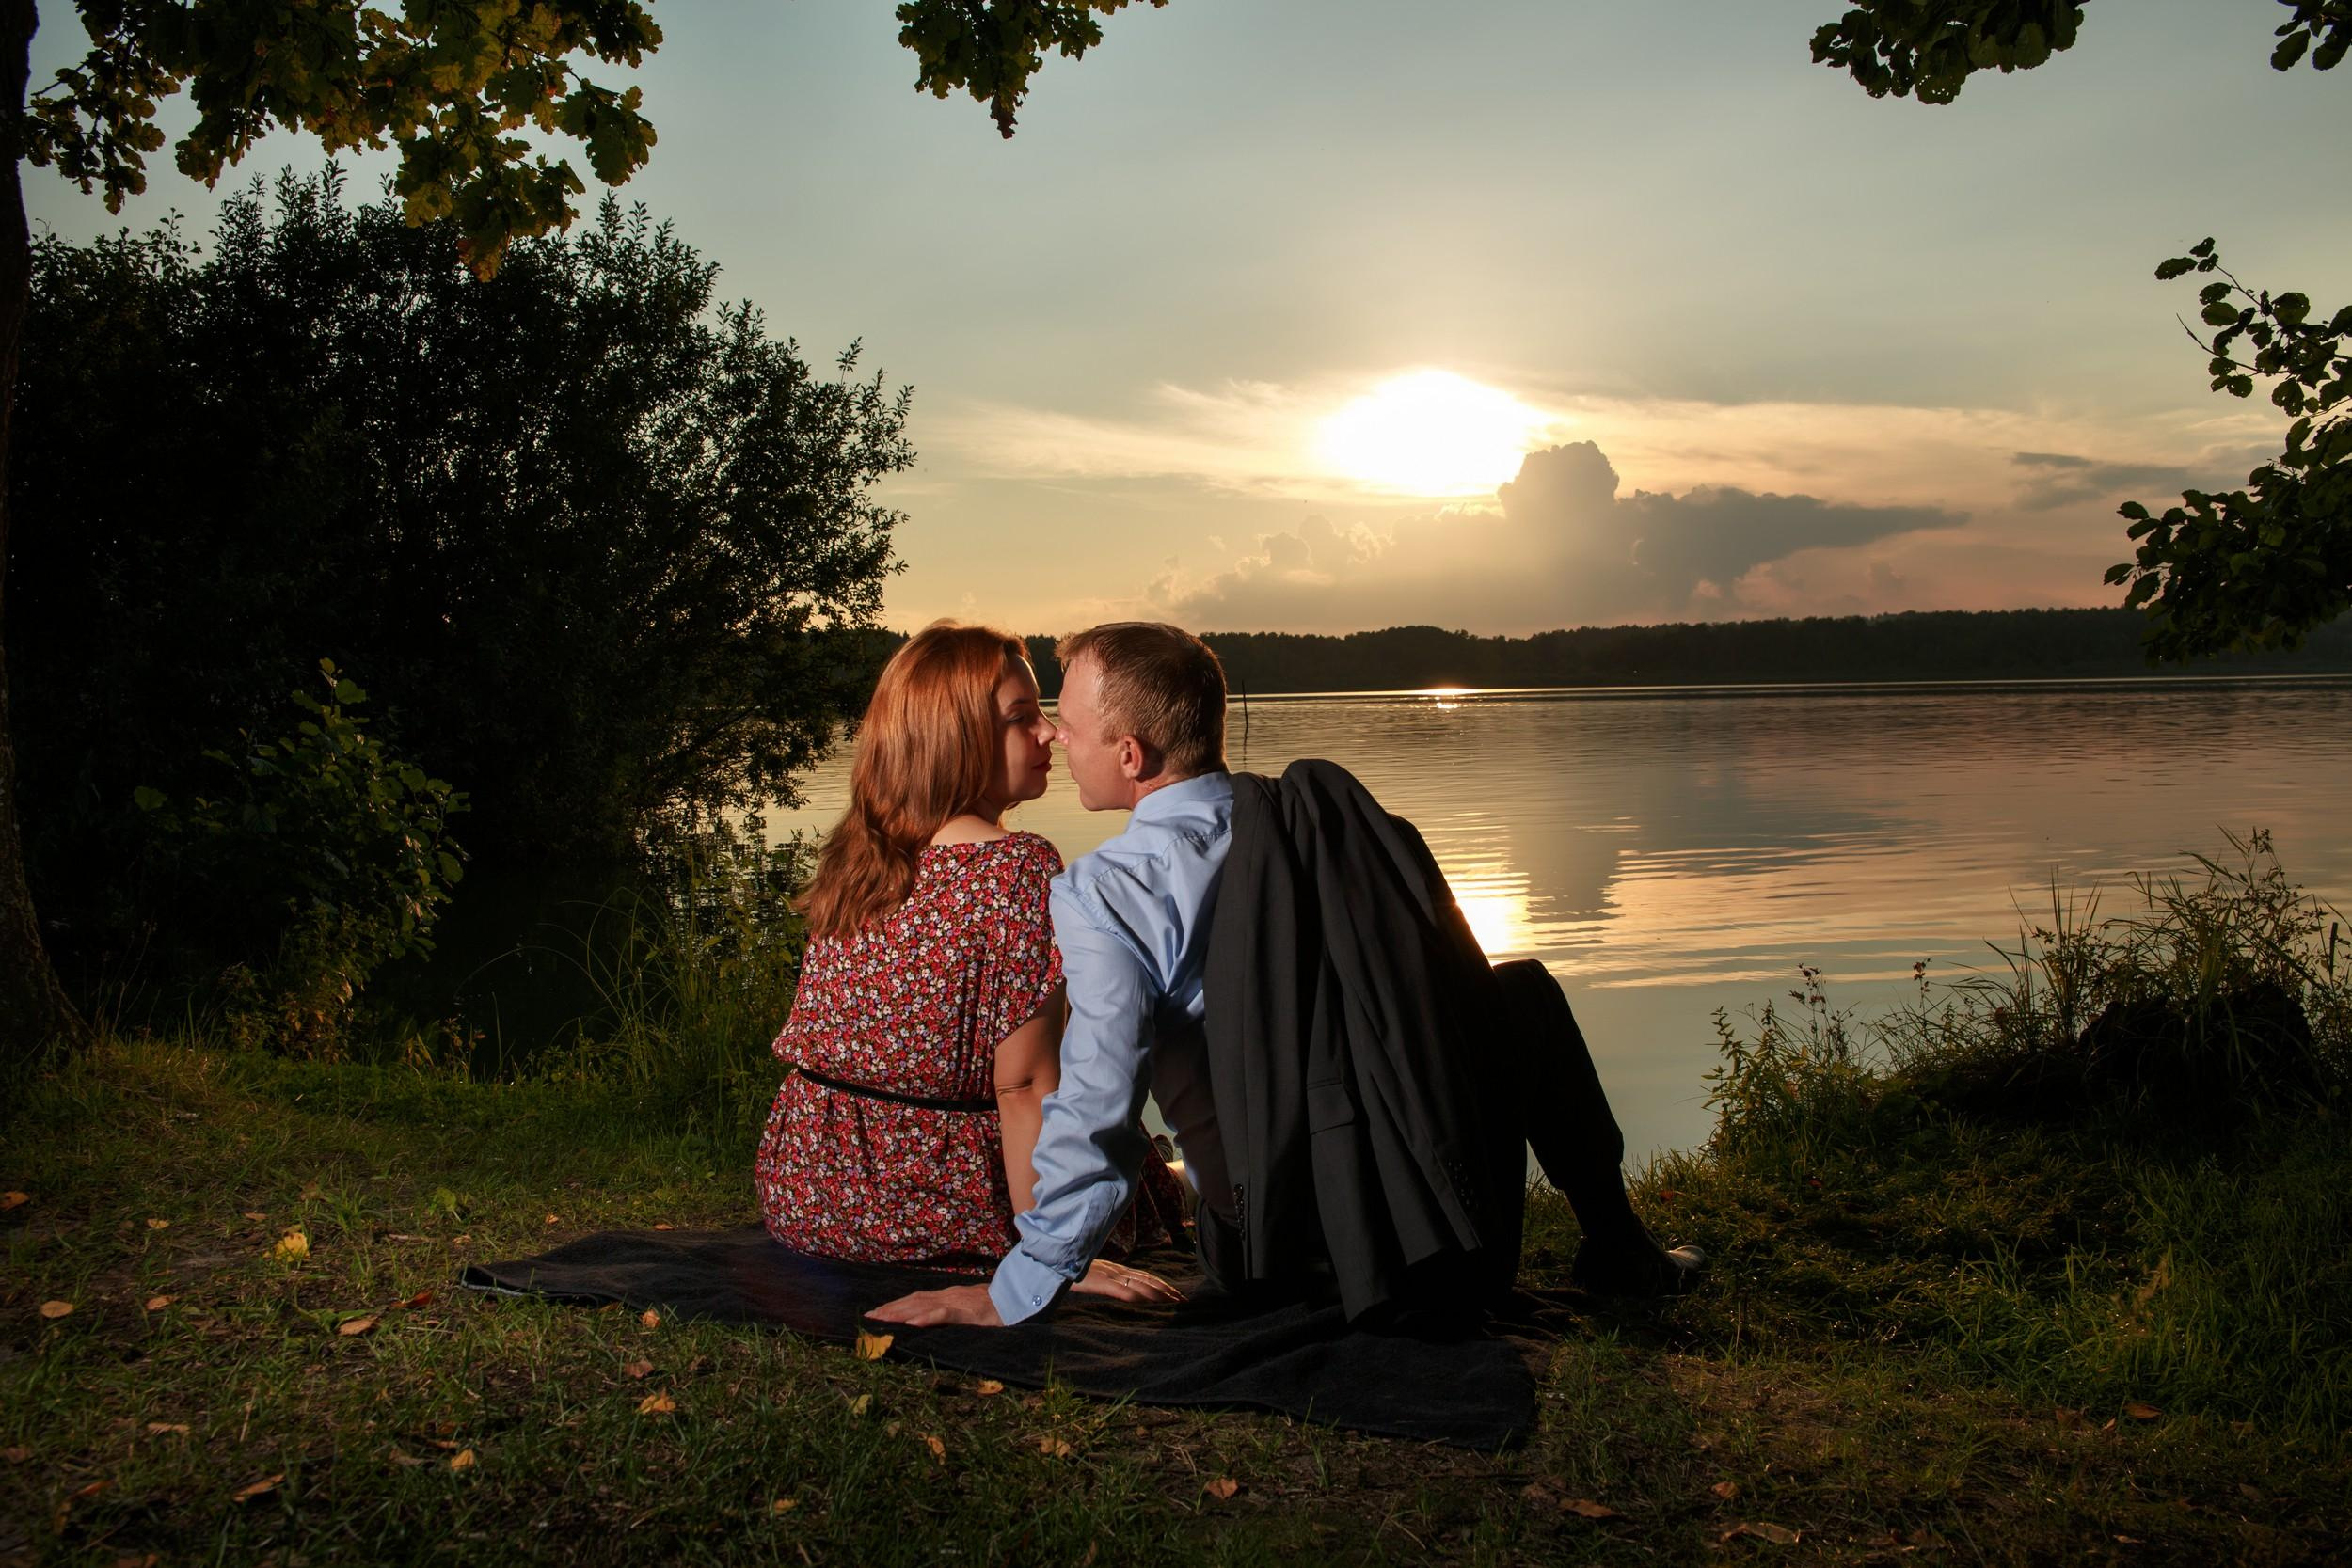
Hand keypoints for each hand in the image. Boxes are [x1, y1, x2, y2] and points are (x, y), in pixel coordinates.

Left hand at [866, 1283, 1003, 1327]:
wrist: (1015, 1301)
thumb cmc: (992, 1308)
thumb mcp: (967, 1309)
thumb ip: (950, 1312)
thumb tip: (930, 1319)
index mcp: (946, 1296)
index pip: (914, 1299)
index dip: (894, 1305)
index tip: (875, 1313)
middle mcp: (946, 1296)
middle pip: (911, 1301)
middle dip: (889, 1309)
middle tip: (867, 1319)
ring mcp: (955, 1302)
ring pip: (921, 1306)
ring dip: (898, 1313)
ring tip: (880, 1320)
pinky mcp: (965, 1312)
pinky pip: (942, 1315)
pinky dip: (925, 1319)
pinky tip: (911, 1324)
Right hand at [1070, 1258, 1183, 1304]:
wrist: (1053, 1260)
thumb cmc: (1069, 1268)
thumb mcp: (1091, 1274)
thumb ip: (1105, 1279)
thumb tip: (1117, 1286)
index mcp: (1115, 1269)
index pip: (1144, 1276)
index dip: (1161, 1284)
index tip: (1176, 1292)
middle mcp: (1115, 1271)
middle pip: (1146, 1280)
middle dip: (1166, 1289)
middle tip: (1183, 1299)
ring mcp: (1108, 1276)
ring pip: (1138, 1284)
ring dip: (1158, 1293)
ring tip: (1173, 1300)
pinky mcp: (1099, 1282)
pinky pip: (1120, 1289)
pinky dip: (1135, 1295)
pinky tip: (1145, 1301)